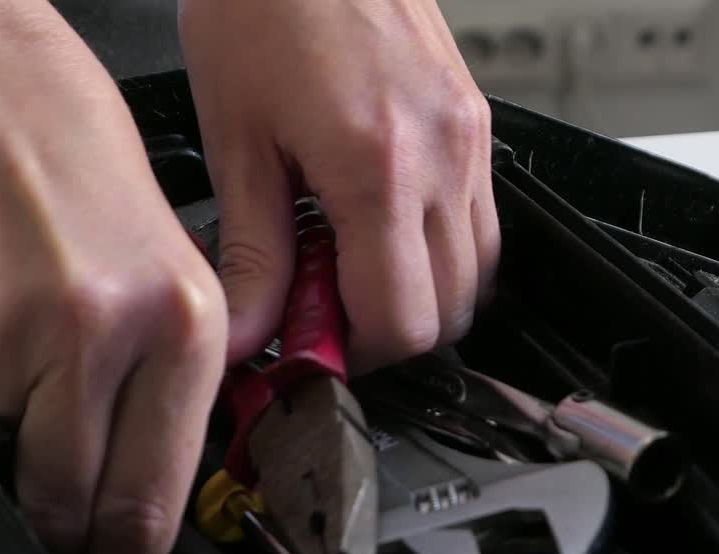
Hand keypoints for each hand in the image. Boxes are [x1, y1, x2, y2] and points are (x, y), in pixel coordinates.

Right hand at [0, 3, 226, 553]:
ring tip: (25, 333)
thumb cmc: (69, 151)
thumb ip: (168, 370)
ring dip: (14, 423)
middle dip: (66, 545)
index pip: (157, 488)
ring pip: (12, 444)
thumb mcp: (171, 260)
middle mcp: (110, 335)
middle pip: (76, 497)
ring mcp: (21, 336)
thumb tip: (147, 467)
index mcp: (187, 321)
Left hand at [179, 0, 499, 370]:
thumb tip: (248, 334)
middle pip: (451, 312)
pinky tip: (376, 223)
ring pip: (478, 272)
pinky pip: (481, 220)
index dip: (353, 355)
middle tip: (321, 308)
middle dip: (386, 331)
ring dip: (417, 292)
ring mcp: (470, 138)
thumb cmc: (262, 6)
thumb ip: (250, 252)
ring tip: (346, 263)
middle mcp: (443, 157)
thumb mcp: (237, 139)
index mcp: (378, 168)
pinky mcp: (475, 121)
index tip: (309, 345)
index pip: (401, 320)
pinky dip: (437, 247)